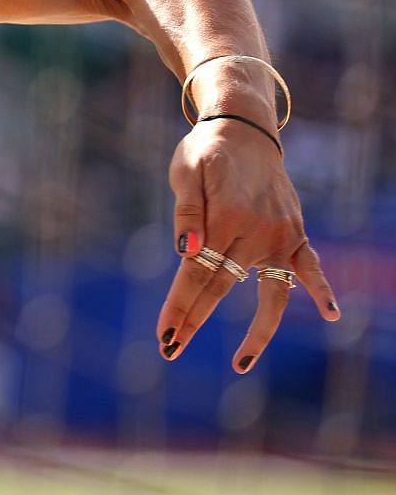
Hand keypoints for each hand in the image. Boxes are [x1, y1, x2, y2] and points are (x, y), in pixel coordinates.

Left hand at [157, 120, 340, 370]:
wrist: (244, 129)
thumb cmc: (205, 151)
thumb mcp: (186, 172)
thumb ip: (187, 213)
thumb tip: (186, 251)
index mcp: (226, 218)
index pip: (196, 274)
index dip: (179, 307)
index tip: (164, 335)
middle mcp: (258, 232)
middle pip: (221, 287)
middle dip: (194, 320)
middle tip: (171, 349)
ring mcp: (282, 236)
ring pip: (271, 294)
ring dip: (258, 331)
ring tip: (241, 364)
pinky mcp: (296, 234)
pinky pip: (310, 268)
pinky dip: (321, 290)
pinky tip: (332, 316)